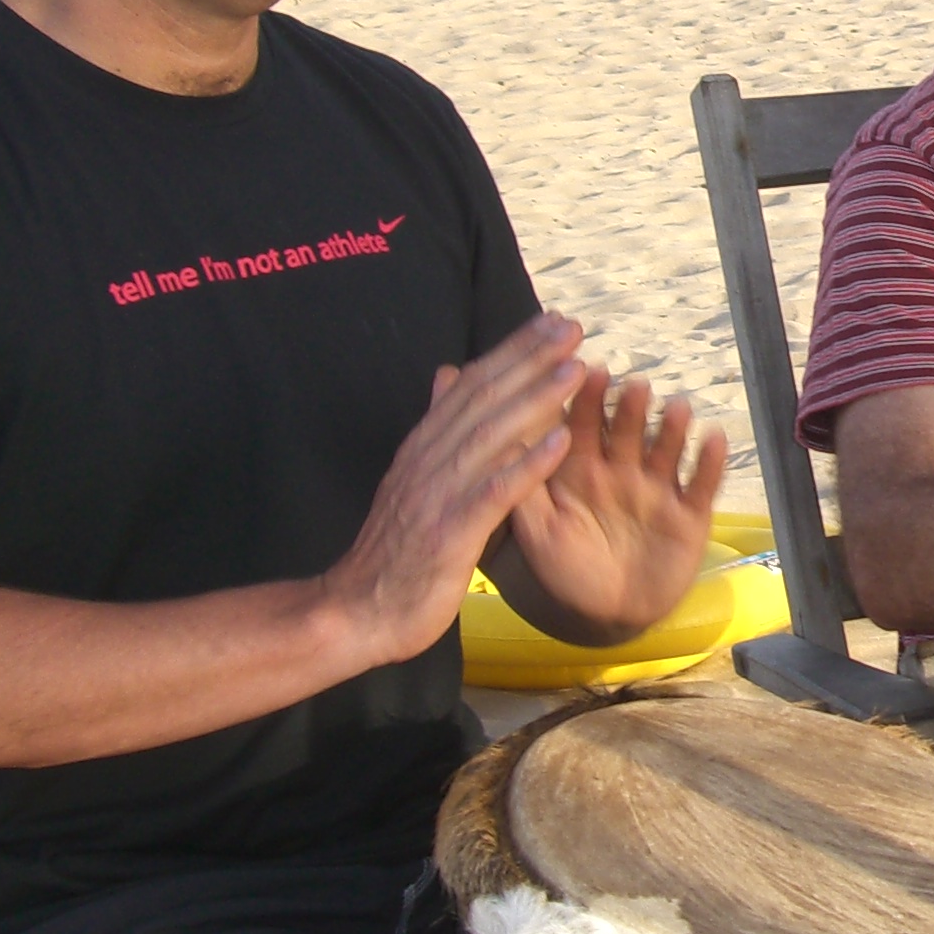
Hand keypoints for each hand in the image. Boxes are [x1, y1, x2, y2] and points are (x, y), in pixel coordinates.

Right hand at [320, 315, 585, 668]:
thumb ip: (435, 430)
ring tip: (576, 369)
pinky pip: (495, 493)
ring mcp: (437, 495)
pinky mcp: (449, 533)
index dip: (512, 351)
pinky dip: (528, 464)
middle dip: (530, 359)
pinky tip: (561, 441)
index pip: (470, 386)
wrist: (357, 612)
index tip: (550, 321)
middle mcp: (428, 461)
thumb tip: (445, 375)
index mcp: (422, 448)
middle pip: (483, 398)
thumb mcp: (411, 481)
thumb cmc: (393, 552)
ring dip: (536, 399)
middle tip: (572, 327)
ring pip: (492, 435)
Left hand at [503, 369, 732, 641]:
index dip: (584, 401)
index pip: (582, 426)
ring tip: (676, 407)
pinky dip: (709, 463)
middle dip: (630, 408)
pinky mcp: (689, 515)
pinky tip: (715, 438)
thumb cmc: (565, 572)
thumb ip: (522, 490)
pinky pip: (702, 485)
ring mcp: (657, 490)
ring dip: (673, 428)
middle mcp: (620, 471)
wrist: (606, 617)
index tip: (586, 371)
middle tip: (633, 384)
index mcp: (580, 471)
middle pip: (627, 431)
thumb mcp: (538, 534)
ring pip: (667, 450)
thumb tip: (499, 440)